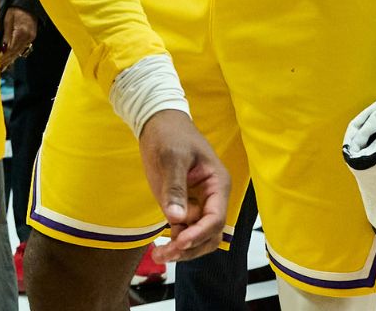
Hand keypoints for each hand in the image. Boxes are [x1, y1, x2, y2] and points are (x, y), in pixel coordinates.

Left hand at [0, 7, 36, 70]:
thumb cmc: (16, 9)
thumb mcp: (8, 20)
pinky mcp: (31, 38)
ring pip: (18, 52)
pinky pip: (21, 49)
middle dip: (5, 62)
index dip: (2, 58)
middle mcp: (27, 37)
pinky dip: (14, 55)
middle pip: (14, 53)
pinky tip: (10, 61)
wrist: (29, 4)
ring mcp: (30, 38)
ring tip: (1, 69)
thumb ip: (6, 35)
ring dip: (9, 61)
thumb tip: (2, 49)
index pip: (10, 49)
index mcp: (21, 32)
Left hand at [136, 110, 229, 263]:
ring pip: (199, 238)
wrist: (158, 122)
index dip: (199, 233)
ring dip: (183, 250)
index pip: (216, 218)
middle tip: (166, 253)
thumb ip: (175, 188)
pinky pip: (184, 232)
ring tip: (159, 254)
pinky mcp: (182, 206)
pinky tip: (158, 247)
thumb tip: (176, 218)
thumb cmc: (170, 134)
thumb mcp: (172, 157)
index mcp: (217, 184)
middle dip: (191, 248)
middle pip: (210, 234)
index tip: (179, 242)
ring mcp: (197, 204)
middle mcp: (211, 198)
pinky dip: (175, 243)